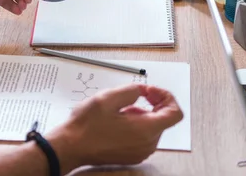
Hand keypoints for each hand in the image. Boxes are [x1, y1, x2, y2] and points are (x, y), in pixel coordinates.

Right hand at [46, 84, 182, 172]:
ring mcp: (140, 152)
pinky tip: (118, 119)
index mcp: (146, 130)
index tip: (150, 91)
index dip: (166, 97)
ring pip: (153, 127)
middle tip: (134, 95)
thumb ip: (131, 90)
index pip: (175, 113)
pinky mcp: (132, 155)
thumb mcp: (108, 97)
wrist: (70, 146)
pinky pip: (144, 136)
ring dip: (143, 113)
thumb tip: (141, 90)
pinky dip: (137, 124)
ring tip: (121, 108)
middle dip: (152, 103)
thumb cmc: (86, 126)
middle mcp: (147, 144)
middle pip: (163, 119)